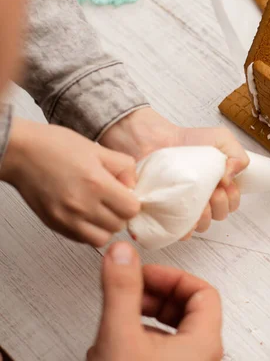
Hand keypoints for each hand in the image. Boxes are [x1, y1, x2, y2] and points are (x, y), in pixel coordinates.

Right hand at [0, 119, 139, 246]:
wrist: (21, 153)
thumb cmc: (56, 146)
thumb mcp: (98, 149)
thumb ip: (124, 168)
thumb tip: (133, 187)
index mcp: (96, 184)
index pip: (132, 209)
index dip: (131, 201)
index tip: (124, 193)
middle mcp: (82, 205)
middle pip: (119, 226)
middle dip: (120, 213)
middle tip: (111, 199)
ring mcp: (67, 219)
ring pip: (102, 238)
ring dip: (106, 226)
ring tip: (99, 209)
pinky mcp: (55, 225)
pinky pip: (83, 239)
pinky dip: (89, 230)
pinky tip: (85, 214)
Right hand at [88, 242, 222, 360]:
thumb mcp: (120, 335)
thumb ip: (122, 291)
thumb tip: (122, 255)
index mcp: (204, 342)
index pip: (203, 291)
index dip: (171, 276)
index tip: (145, 272)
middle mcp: (201, 356)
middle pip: (187, 308)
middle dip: (154, 295)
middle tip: (130, 289)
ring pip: (171, 330)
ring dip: (142, 317)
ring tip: (118, 316)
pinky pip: (160, 351)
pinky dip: (138, 339)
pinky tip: (113, 344)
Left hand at [100, 108, 248, 235]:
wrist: (156, 139)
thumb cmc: (188, 140)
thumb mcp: (222, 139)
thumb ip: (237, 155)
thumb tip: (231, 178)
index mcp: (219, 186)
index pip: (233, 203)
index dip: (232, 197)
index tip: (224, 183)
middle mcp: (204, 199)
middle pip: (221, 215)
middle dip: (220, 204)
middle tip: (212, 189)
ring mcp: (186, 208)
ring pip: (203, 226)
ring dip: (204, 215)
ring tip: (195, 199)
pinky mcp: (168, 215)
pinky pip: (179, 232)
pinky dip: (183, 227)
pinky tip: (181, 212)